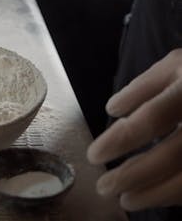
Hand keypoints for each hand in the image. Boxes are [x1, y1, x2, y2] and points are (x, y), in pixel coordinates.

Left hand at [87, 48, 181, 210]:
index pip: (152, 118)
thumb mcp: (175, 65)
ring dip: (156, 193)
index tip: (94, 155)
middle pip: (172, 155)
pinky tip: (155, 195)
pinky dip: (176, 193)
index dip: (121, 140)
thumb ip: (142, 87)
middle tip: (104, 187)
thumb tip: (113, 110)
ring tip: (126, 200)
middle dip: (135, 174)